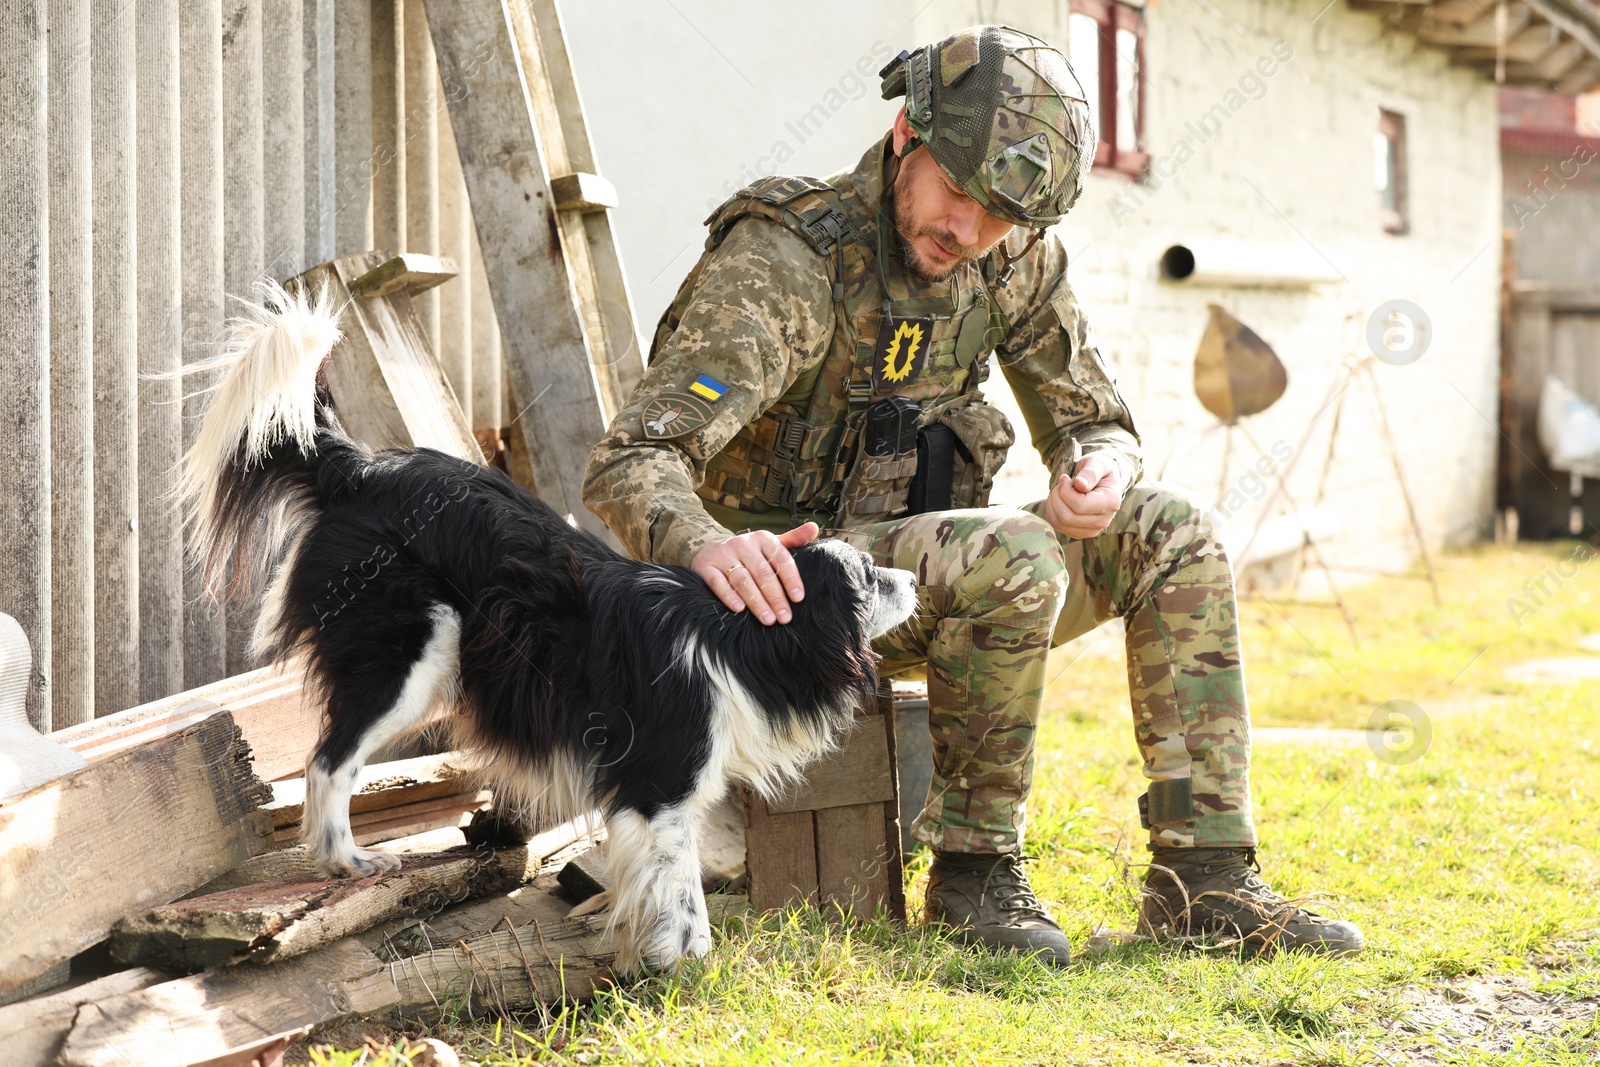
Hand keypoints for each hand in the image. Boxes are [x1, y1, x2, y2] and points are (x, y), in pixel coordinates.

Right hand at [691, 522, 819, 624]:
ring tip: (768, 619)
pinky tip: (739, 609)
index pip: (781, 558)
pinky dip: (729, 596)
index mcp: (762, 538)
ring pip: (743, 580)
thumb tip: (815, 528)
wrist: (711, 551)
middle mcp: (743, 544)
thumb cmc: (749, 553)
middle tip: (784, 618)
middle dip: (776, 597)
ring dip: (756, 601)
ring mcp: (723, 554)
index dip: (790, 579)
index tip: (798, 598)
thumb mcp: (770, 545)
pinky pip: (718, 583)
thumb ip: (793, 539)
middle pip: (763, 573)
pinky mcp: (706, 566)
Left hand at [1044, 453, 1124, 538]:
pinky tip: (1059, 499)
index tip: (1064, 478)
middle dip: (1057, 496)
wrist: (1101, 480)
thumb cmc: (1098, 469)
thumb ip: (1090, 473)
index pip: (1080, 505)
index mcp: (1111, 502)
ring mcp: (1092, 530)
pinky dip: (1052, 511)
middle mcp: (1104, 521)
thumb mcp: (1097, 463)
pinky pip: (1057, 525)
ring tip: (1060, 490)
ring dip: (1053, 503)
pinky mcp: (1080, 533)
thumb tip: (1080, 484)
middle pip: (1067, 517)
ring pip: (1060, 522)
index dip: (1065, 491)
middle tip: (1061, 483)